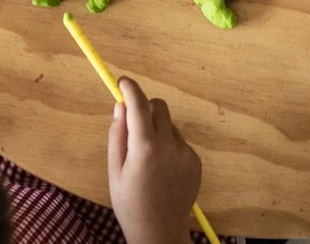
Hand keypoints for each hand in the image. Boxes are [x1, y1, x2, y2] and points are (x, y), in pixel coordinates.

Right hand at [108, 77, 201, 243]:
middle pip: (160, 106)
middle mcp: (169, 145)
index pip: (138, 104)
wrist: (159, 232)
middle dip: (145, 107)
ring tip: (147, 160)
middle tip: (134, 124)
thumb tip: (120, 105)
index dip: (130, 88)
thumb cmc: (130, 203)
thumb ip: (117, 135)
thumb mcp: (114, 169)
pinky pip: (179, 142)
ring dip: (157, 130)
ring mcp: (186, 153)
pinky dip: (169, 147)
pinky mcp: (196, 161)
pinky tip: (162, 171)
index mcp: (145, 147)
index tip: (122, 81)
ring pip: (169, 125)